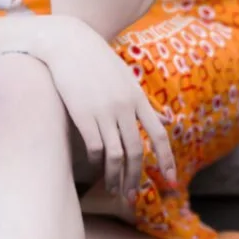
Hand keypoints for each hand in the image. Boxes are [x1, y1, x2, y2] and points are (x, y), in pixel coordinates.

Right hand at [35, 16, 177, 201]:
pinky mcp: (83, 114)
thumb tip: (162, 118)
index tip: (171, 181)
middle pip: (137, 151)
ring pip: (116, 155)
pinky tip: (93, 167)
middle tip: (131, 196)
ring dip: (115, 177)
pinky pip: (95, 148)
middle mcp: (124, 106)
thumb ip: (140, 100)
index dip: (167, 160)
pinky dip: (96, 162)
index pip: (159, 135)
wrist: (68, 42)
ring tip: (112, 191)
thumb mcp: (123, 75)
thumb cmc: (94, 58)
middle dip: (135, 178)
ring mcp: (104, 111)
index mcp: (137, 97)